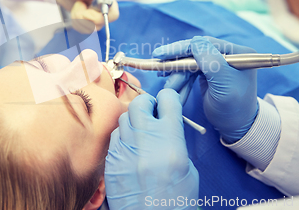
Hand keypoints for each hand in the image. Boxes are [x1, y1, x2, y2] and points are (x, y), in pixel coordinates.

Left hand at [40, 0, 118, 30]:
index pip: (113, 14)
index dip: (101, 15)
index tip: (88, 8)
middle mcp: (103, 8)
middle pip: (101, 23)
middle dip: (86, 17)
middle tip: (79, 5)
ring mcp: (95, 16)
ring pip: (91, 28)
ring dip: (79, 19)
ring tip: (77, 6)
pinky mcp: (87, 21)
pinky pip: (84, 30)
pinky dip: (76, 23)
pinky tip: (75, 12)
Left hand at [105, 89, 197, 209]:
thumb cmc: (175, 202)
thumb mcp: (187, 168)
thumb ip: (174, 141)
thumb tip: (165, 127)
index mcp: (169, 140)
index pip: (167, 101)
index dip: (169, 98)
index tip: (169, 101)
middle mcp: (144, 140)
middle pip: (140, 103)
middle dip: (148, 104)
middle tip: (153, 112)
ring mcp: (124, 149)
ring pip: (124, 118)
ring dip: (134, 120)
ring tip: (141, 133)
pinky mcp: (111, 160)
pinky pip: (115, 137)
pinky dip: (123, 137)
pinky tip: (131, 148)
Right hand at [153, 36, 257, 143]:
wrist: (236, 127)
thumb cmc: (233, 108)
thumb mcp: (224, 84)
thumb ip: (211, 61)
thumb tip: (195, 41)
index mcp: (237, 53)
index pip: (204, 44)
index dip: (181, 48)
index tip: (160, 54)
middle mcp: (227, 54)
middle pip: (194, 52)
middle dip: (176, 64)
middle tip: (158, 69)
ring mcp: (217, 63)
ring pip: (189, 63)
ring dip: (176, 75)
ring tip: (167, 86)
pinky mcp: (208, 72)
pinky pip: (189, 72)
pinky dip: (180, 79)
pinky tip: (171, 86)